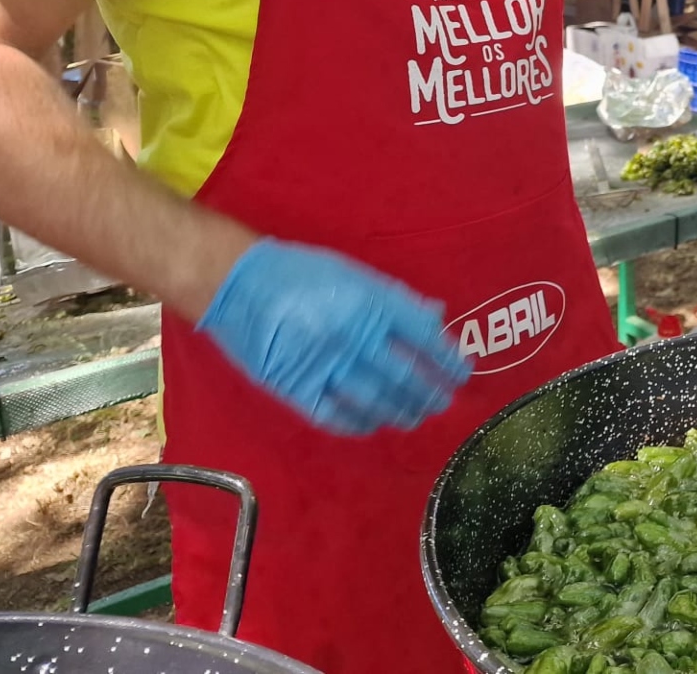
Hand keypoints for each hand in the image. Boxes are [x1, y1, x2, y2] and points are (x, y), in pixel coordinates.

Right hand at [197, 240, 468, 435]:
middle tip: (443, 402)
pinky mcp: (295, 388)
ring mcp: (325, 365)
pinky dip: (359, 424)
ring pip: (376, 400)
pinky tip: (374, 424)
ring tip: (415, 415)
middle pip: (404, 375)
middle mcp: (353, 336)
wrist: (235, 283)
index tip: (461, 373)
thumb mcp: (355, 273)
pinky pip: (336, 416)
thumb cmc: (300, 272)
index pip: (423, 338)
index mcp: (371, 302)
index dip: (447, 359)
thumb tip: (435, 316)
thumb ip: (396, 299)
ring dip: (401, 412)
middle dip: (430, 393)